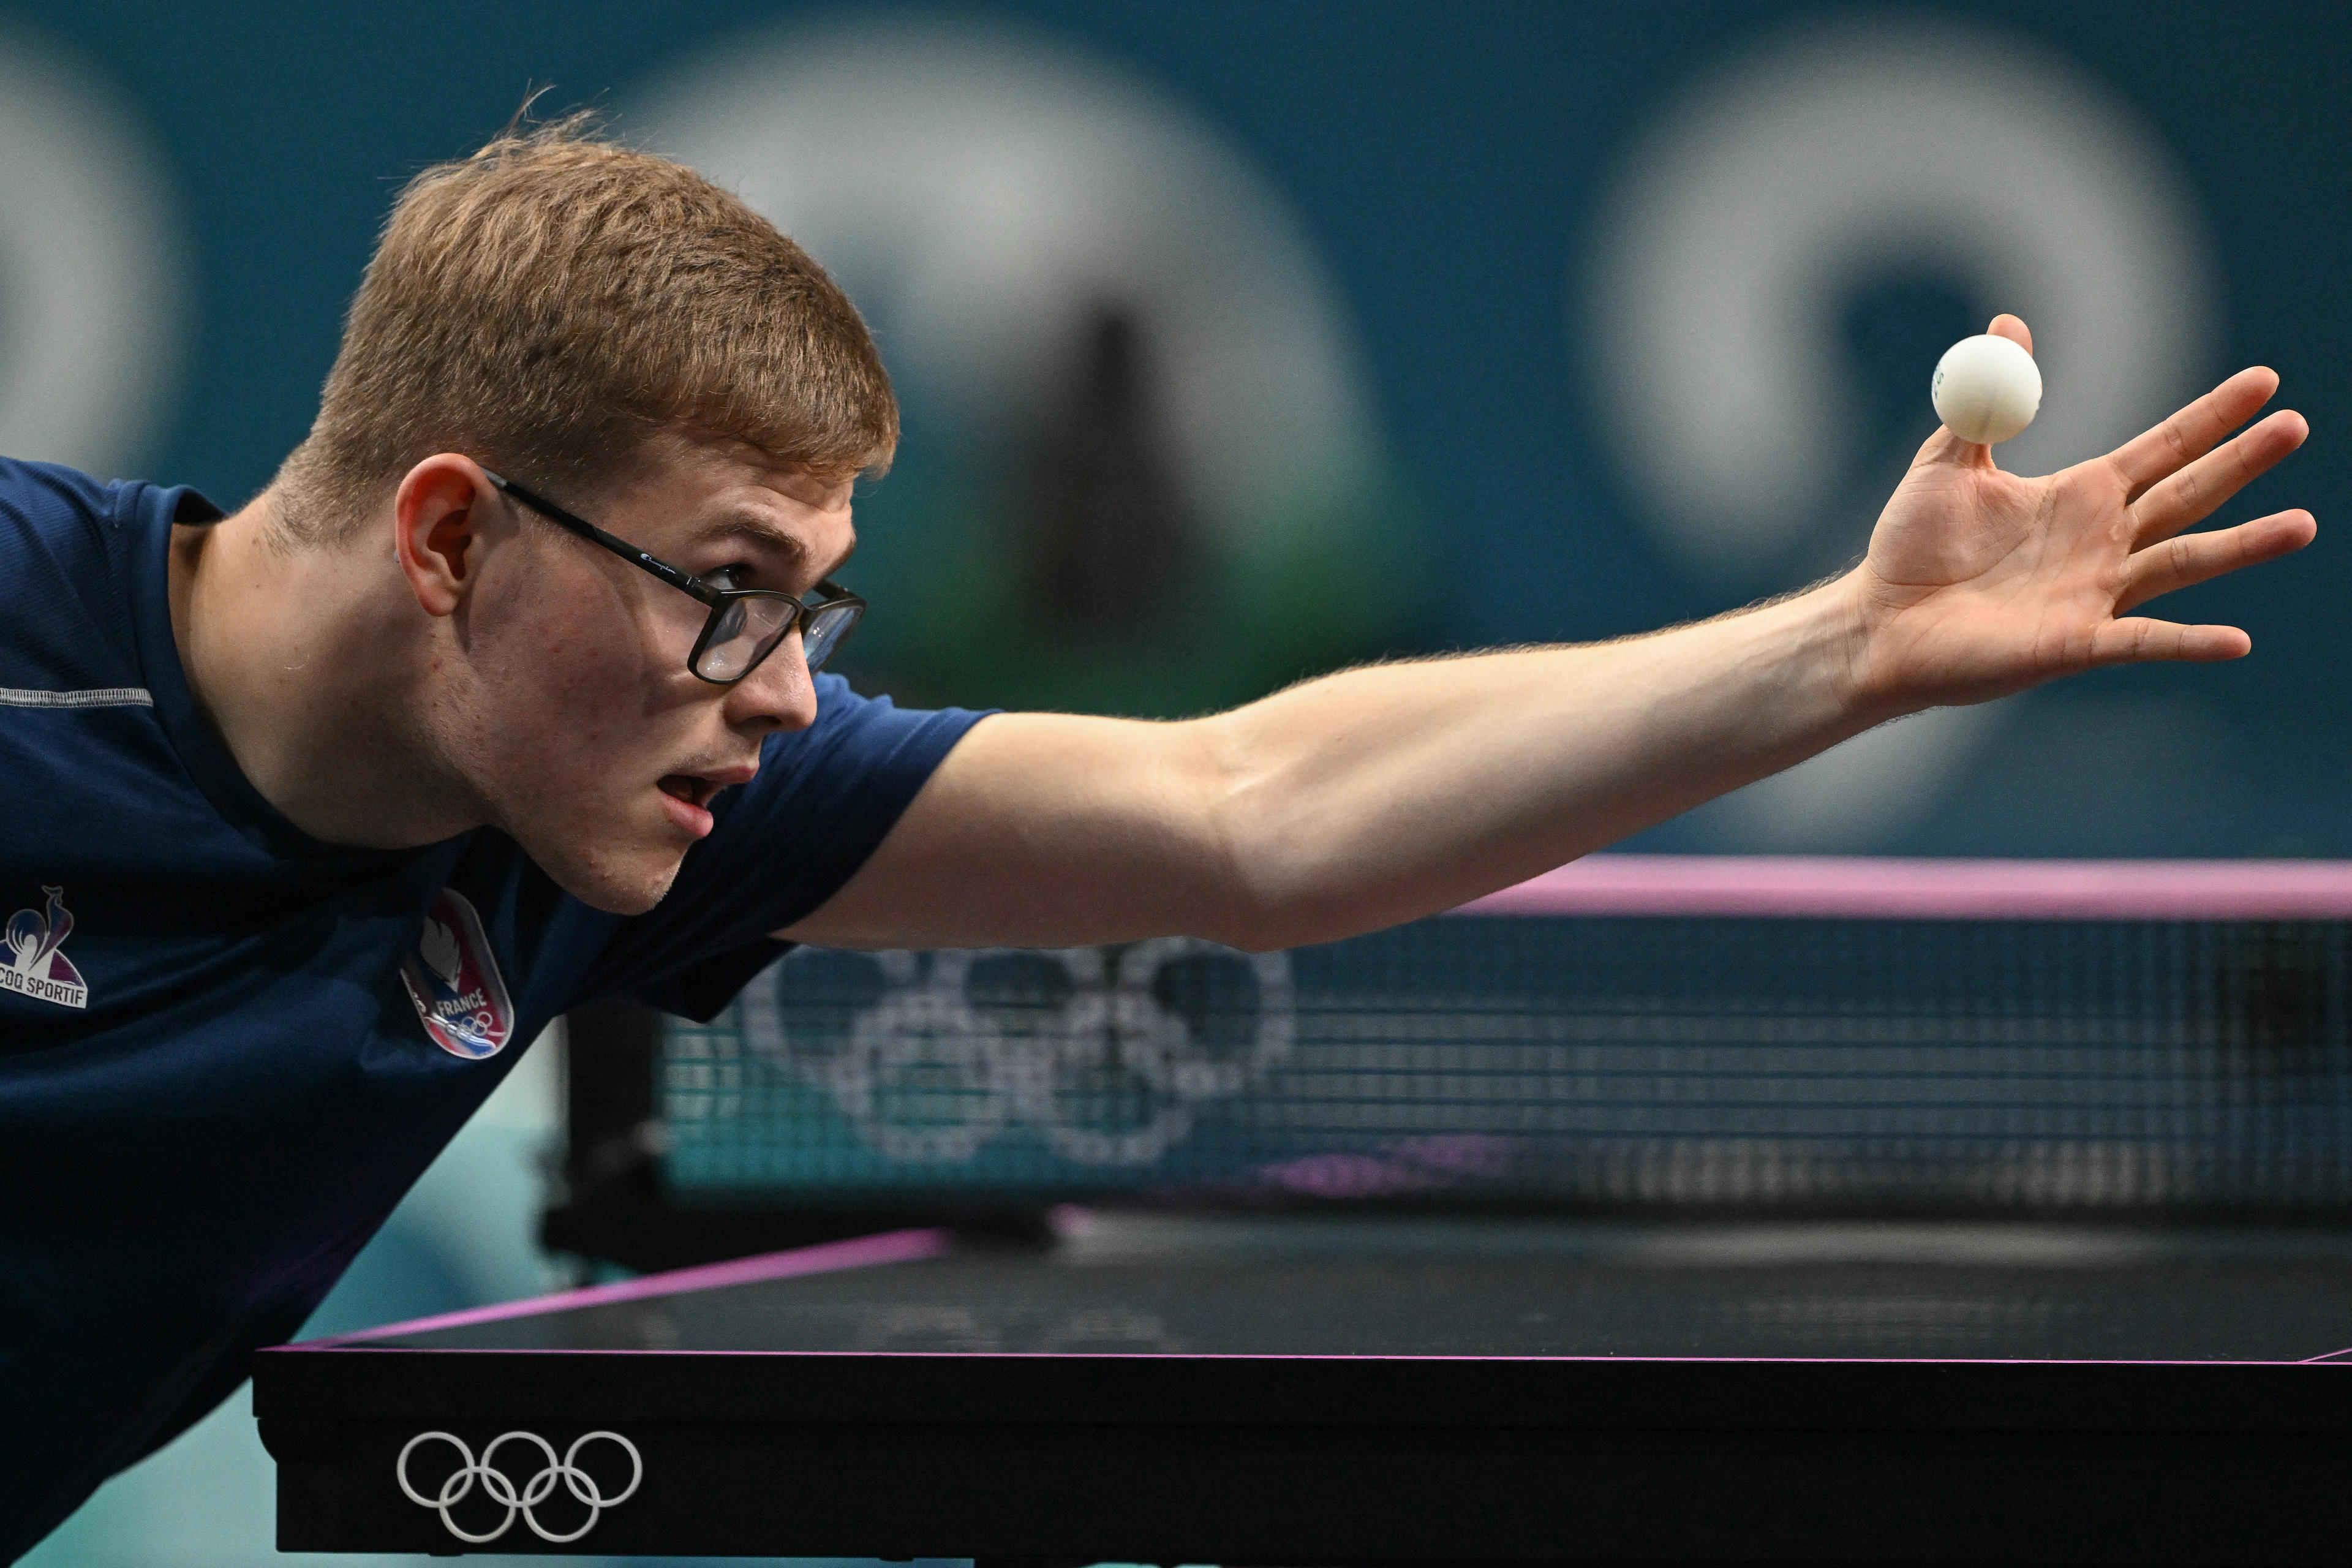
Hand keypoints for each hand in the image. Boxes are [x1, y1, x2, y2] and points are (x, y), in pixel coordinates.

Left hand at [1842, 314, 2312, 712]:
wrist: (1878, 622)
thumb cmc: (1912, 547)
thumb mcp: (1947, 462)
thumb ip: (1986, 400)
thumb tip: (2007, 323)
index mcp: (2079, 496)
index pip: (2163, 448)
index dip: (2211, 417)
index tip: (2265, 381)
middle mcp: (2101, 544)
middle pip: (2188, 495)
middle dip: (2242, 462)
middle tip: (2297, 426)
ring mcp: (2095, 596)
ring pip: (2183, 564)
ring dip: (2243, 546)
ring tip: (2304, 524)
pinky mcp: (2074, 644)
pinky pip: (2142, 642)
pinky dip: (2188, 643)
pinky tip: (2237, 643)